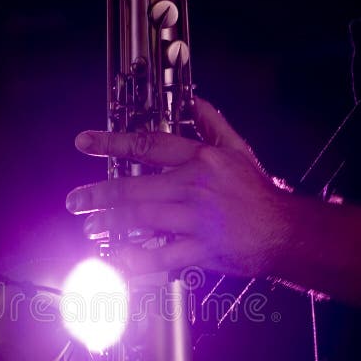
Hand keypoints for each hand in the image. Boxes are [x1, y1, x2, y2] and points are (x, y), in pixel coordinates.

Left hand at [66, 98, 294, 276]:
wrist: (284, 230)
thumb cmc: (258, 192)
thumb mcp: (239, 150)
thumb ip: (213, 124)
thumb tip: (194, 99)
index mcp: (202, 160)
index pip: (149, 145)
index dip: (112, 142)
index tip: (84, 142)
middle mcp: (195, 187)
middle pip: (136, 188)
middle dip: (99, 194)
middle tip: (76, 200)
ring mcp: (198, 220)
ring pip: (143, 219)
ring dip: (110, 223)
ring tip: (89, 227)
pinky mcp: (202, 250)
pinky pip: (162, 256)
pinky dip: (136, 260)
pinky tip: (115, 260)